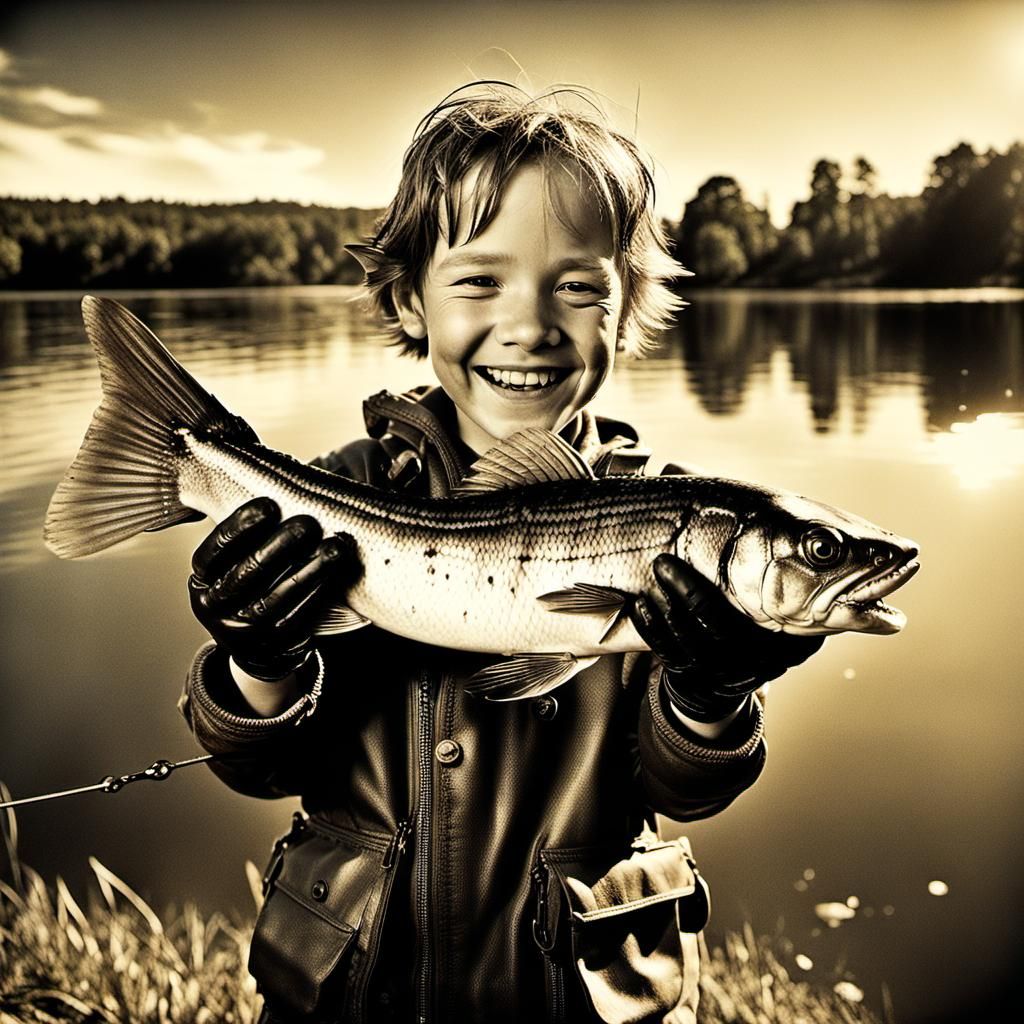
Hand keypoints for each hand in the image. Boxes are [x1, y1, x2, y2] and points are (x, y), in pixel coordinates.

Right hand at [188, 497, 360, 680]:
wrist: (259, 643)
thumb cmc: (252, 580)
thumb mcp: (235, 561)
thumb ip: (245, 531)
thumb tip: (265, 469)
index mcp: (202, 579)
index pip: (214, 551)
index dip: (239, 527)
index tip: (268, 504)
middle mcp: (215, 607)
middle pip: (247, 573)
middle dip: (280, 545)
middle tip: (308, 523)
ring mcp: (243, 631)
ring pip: (276, 598)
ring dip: (310, 570)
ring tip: (335, 546)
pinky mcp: (273, 644)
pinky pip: (298, 618)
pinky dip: (318, 593)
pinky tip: (335, 573)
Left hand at [631, 554, 823, 721]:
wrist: (730, 672)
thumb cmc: (754, 621)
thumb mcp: (777, 610)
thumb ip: (777, 582)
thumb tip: (773, 527)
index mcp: (784, 641)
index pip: (767, 615)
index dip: (748, 584)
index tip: (726, 552)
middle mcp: (755, 662)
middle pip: (720, 626)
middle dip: (688, 591)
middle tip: (665, 562)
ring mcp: (723, 674)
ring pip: (691, 642)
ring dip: (666, 607)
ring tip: (654, 576)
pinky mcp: (692, 678)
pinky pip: (668, 654)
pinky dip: (651, 628)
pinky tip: (640, 605)